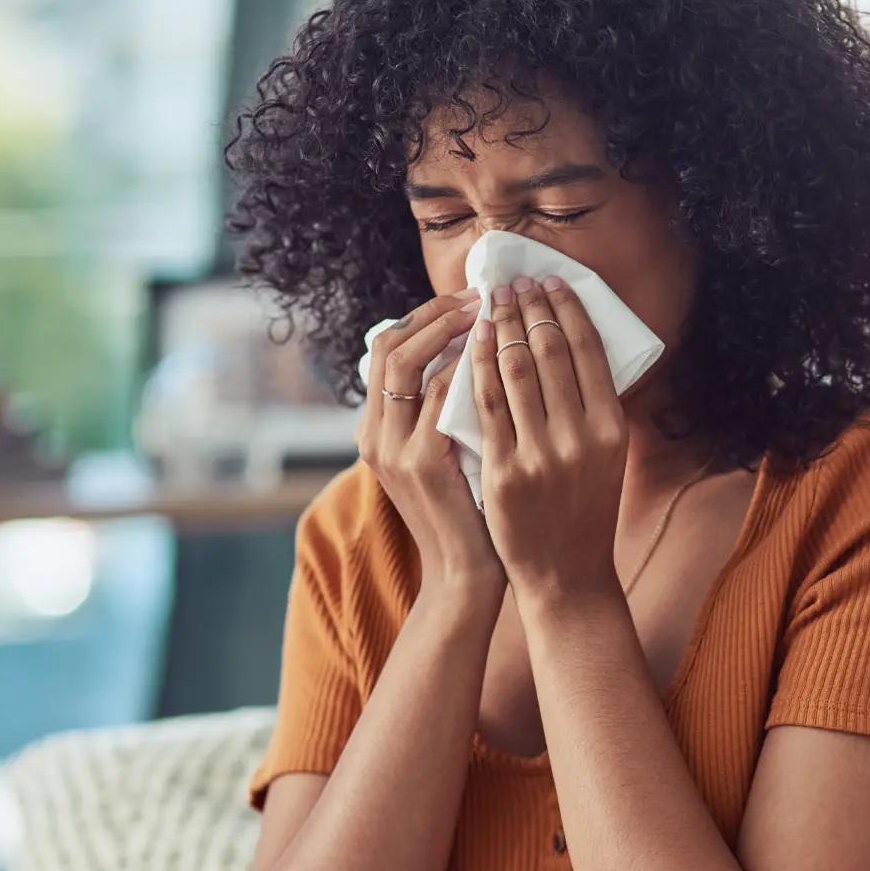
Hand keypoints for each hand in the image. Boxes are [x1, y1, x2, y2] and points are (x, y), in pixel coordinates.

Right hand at [357, 288, 501, 589]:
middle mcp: (375, 436)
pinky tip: (494, 353)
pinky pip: (436, 395)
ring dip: (446, 329)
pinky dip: (463, 366)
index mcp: (376, 431)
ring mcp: (394, 450)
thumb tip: (474, 354)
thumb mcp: (446, 454)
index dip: (424, 318)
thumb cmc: (470, 510)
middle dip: (433, 313)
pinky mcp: (422, 464)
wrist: (468, 574)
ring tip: (487, 312)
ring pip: (404, 362)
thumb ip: (445, 412)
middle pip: (386, 346)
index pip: (386, 350)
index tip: (467, 299)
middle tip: (480, 295)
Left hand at [469, 275, 628, 598]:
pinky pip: (486, 405)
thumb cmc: (584, 510)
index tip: (549, 282)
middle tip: (514, 281)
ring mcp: (541, 455)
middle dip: (530, 307)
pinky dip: (478, 365)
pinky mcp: (504, 472)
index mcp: (612, 428)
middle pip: (551, 351)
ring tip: (491, 302)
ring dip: (503, 325)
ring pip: (517, 370)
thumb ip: (592, 406)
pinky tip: (473, 342)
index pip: (588, 350)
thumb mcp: (605, 456)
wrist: (565, 576)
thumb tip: (572, 343)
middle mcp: (582, 438)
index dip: (566, 309)